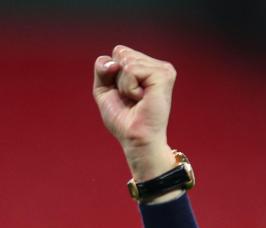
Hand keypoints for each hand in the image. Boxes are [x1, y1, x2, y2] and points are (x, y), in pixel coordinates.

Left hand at [93, 46, 176, 181]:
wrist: (134, 138)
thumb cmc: (122, 118)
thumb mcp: (104, 89)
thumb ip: (102, 68)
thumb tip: (115, 61)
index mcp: (145, 66)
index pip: (118, 52)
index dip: (111, 74)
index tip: (123, 93)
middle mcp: (156, 65)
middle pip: (121, 53)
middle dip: (117, 79)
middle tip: (130, 98)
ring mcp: (162, 69)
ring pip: (126, 61)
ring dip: (123, 85)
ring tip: (136, 100)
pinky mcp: (163, 74)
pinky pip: (131, 70)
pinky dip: (128, 88)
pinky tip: (140, 99)